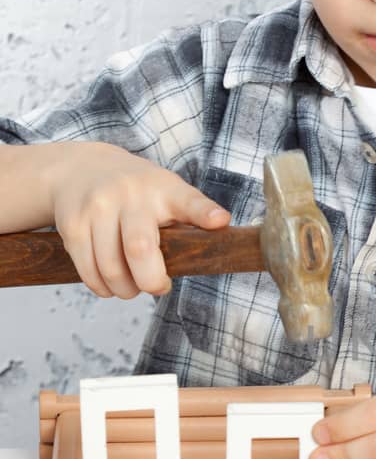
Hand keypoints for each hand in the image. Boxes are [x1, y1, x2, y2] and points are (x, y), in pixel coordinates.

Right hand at [47, 142, 229, 297]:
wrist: (79, 169)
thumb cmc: (137, 191)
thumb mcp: (168, 193)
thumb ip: (191, 218)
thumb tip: (216, 247)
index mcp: (164, 189)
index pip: (188, 201)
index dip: (204, 213)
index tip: (219, 221)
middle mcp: (130, 195)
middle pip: (139, 249)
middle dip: (151, 281)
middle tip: (157, 286)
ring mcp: (97, 208)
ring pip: (111, 268)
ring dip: (125, 290)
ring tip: (132, 287)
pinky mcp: (72, 224)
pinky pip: (88, 271)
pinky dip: (102, 287)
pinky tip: (110, 284)